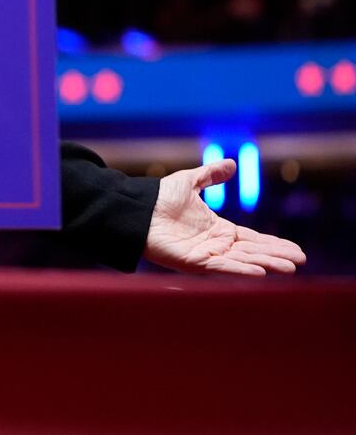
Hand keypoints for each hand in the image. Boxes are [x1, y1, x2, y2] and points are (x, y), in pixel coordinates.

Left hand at [143, 159, 305, 275]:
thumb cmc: (157, 198)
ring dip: (266, 264)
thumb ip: (210, 175)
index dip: (273, 243)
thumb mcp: (189, 182)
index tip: (295, 249)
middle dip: (276, 256)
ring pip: (242, 261)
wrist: (135, 208)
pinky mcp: (193, 262)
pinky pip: (221, 267)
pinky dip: (240, 269)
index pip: (251, 238)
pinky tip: (259, 271)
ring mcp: (205, 254)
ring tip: (289, 268)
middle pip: (252, 252)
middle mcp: (214, 244)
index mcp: (217, 229)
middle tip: (300, 261)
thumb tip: (231, 164)